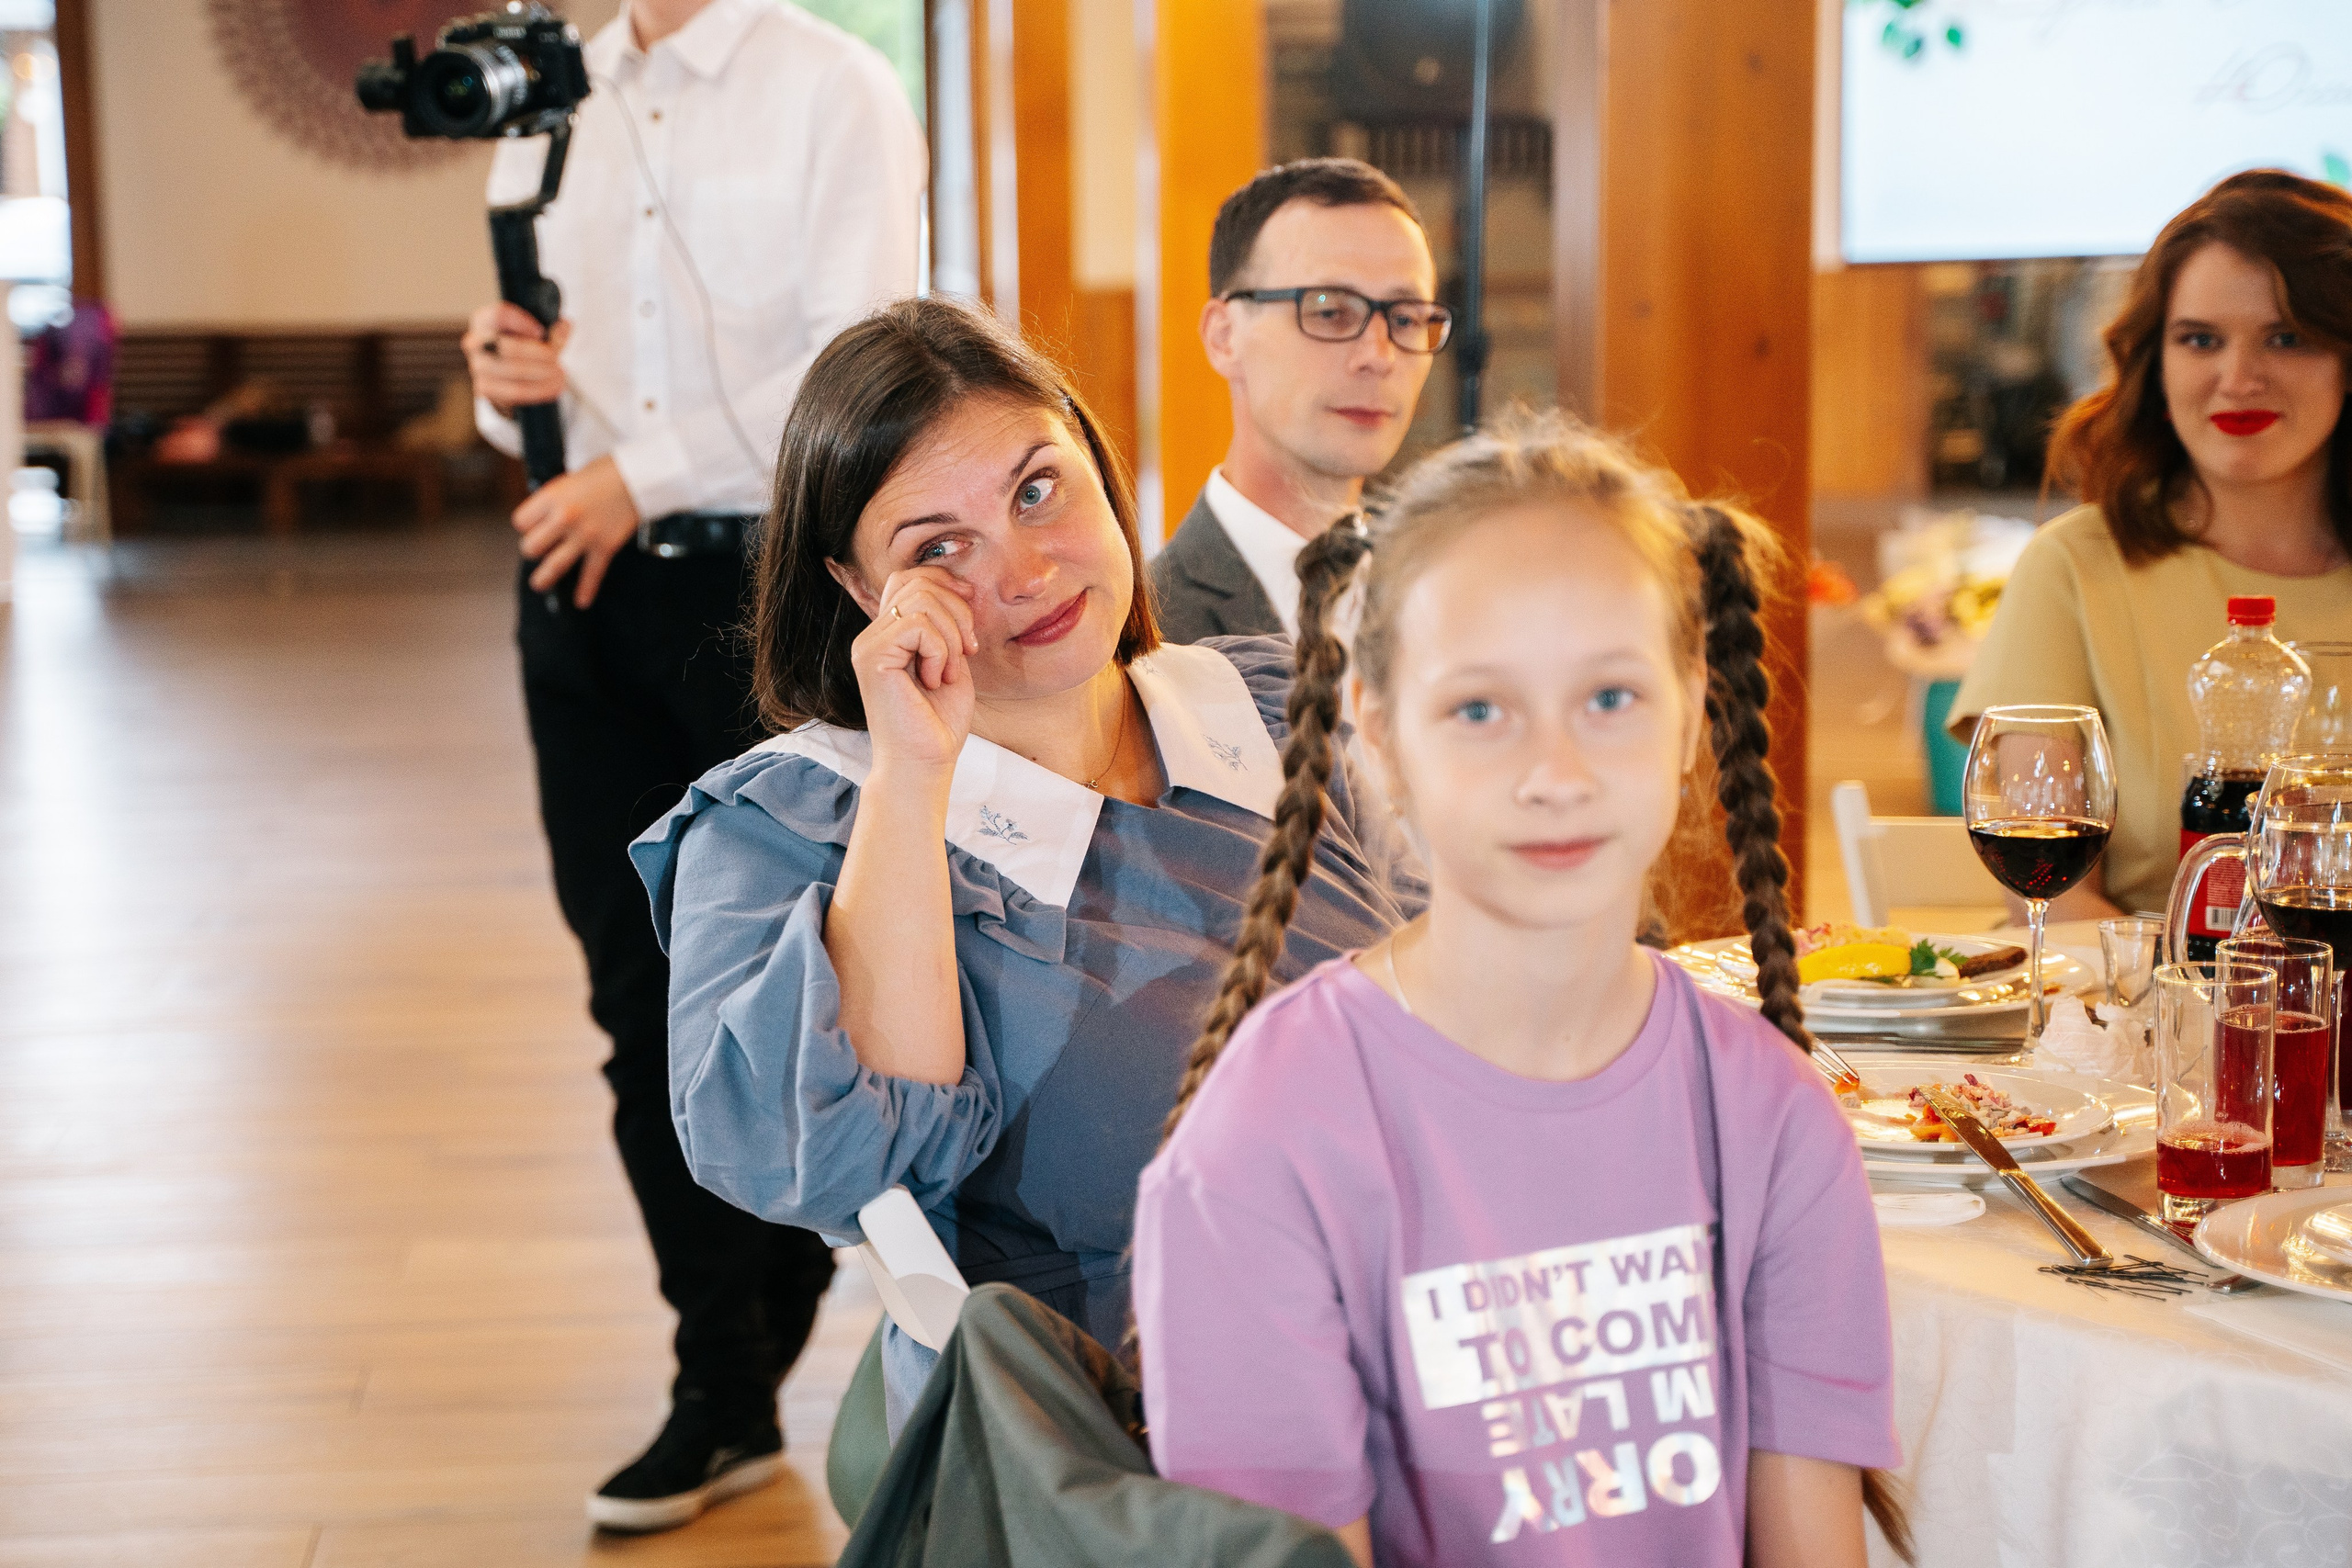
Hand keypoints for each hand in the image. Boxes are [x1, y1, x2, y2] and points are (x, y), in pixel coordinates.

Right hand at [463, 302, 571, 414]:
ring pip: (512, 370)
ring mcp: (478, 366)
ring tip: (560, 374)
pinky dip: (539, 389)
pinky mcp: (485, 388)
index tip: (541, 331)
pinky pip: (515, 390)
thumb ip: (552, 331)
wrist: (509, 376)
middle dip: (537, 353)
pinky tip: (554, 386)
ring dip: (541, 373)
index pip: (498, 315)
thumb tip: (564, 326)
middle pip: (506, 346)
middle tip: (556, 358)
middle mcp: (475, 342)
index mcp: (484, 321)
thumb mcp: (537, 335)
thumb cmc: (521, 347)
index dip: (521, 322)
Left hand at [513, 456, 640, 607]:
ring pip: (553, 565)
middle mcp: (564, 518)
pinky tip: (581, 602)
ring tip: (539, 584)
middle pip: (531, 546)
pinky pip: (591, 575)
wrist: (638, 477)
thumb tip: (545, 522)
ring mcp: (585, 535)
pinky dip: (586, 591)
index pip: (521, 522)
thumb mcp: (569, 479)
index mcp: (552, 497)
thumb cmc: (604, 472)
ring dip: (543, 578)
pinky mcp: (605, 547)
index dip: (526, 524)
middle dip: (533, 549)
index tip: (534, 525)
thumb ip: (554, 501)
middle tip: (540, 548)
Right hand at [847, 566, 979, 772]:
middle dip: (957, 612)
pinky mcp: (871, 657)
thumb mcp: (950, 660)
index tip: (971, 615)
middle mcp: (872, 635)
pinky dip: (939, 650)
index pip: (909, 578)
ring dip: (950, 635)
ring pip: (921, 601)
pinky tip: (934, 679)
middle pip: (918, 582)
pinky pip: (918, 625)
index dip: (945, 583)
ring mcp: (868, 645)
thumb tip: (960, 586)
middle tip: (967, 651)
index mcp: (889, 633)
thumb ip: (947, 625)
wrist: (924, 763)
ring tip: (948, 671)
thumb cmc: (938, 722)